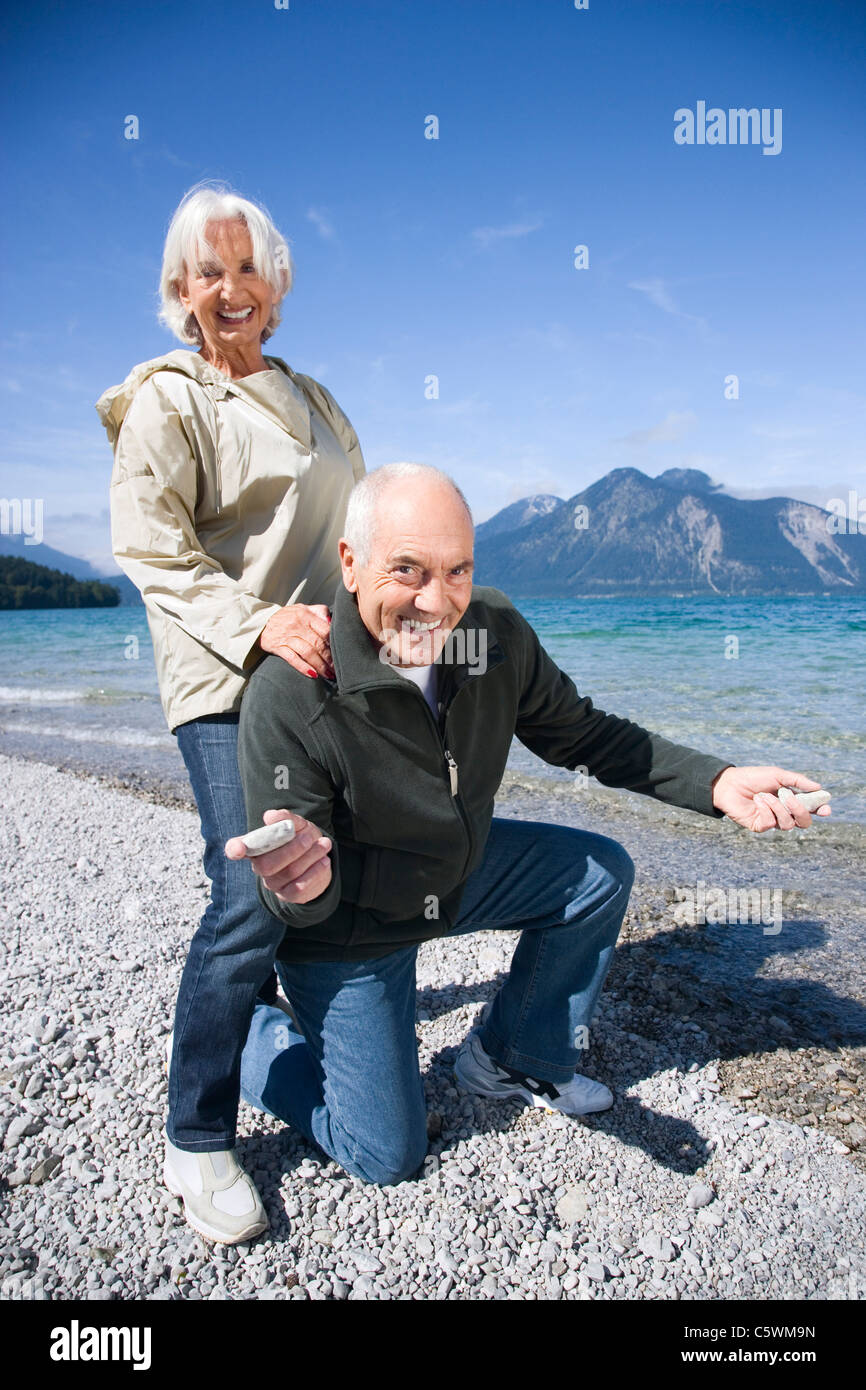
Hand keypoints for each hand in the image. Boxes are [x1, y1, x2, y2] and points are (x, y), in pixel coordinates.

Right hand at [225, 809, 332, 903]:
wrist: (318, 861)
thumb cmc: (302, 839)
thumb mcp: (298, 826)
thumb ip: (286, 819)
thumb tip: (270, 816)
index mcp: (256, 846)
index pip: (235, 849)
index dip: (235, 849)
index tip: (239, 848)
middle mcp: (260, 867)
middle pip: (267, 864)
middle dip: (292, 849)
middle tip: (310, 838)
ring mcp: (273, 883)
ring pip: (288, 873)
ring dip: (309, 857)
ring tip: (325, 844)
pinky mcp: (288, 895)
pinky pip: (299, 888)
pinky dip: (314, 872)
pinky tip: (324, 861)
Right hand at [258, 603, 333, 678]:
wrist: (262, 622)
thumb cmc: (288, 617)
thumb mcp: (303, 609)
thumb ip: (319, 612)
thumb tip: (332, 621)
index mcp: (305, 615)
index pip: (325, 630)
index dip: (334, 643)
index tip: (341, 653)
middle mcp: (297, 625)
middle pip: (318, 643)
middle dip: (329, 658)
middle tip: (336, 668)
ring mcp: (287, 636)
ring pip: (307, 652)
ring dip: (320, 665)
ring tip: (328, 674)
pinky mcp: (278, 647)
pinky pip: (292, 659)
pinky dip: (303, 667)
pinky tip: (313, 674)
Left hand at [711, 766, 831, 831]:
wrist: (729, 783)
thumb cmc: (753, 777)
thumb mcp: (778, 775)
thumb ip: (798, 781)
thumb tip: (818, 788)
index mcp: (790, 799)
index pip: (810, 808)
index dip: (820, 810)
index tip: (826, 809)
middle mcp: (783, 812)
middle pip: (804, 822)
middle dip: (801, 811)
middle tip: (792, 800)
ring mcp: (772, 820)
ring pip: (789, 824)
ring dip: (779, 808)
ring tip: (766, 796)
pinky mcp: (760, 826)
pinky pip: (772, 823)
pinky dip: (766, 810)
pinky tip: (758, 801)